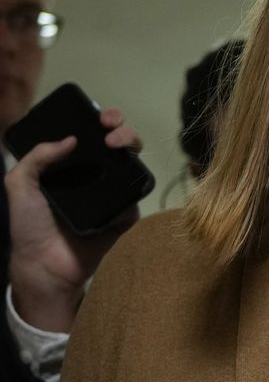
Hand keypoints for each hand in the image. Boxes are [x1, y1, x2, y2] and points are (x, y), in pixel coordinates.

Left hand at [5, 108, 142, 333]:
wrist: (46, 264)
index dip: (99, 122)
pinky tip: (125, 179)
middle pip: (117, 145)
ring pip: (132, 164)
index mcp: (68, 168)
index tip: (100, 117)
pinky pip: (136, 196)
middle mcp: (93, 178)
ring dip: (133, 147)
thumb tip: (70, 139)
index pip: (88, 138)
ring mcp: (111, 195)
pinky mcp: (125, 215)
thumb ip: (36, 157)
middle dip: (122, 130)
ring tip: (121, 146)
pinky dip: (134, 185)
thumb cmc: (30, 226)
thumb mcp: (19, 184)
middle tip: (112, 133)